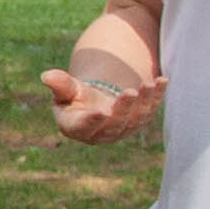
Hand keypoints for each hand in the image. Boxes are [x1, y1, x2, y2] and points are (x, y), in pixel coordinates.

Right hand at [41, 66, 163, 144]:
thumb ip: (60, 84)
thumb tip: (46, 75)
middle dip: (124, 108)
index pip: (84, 127)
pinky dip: (157, 96)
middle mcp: (102, 133)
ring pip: (135, 118)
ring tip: (149, 84)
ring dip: (144, 102)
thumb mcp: (66, 90)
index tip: (101, 112)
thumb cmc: (76, 96)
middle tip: (130, 92)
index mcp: (77, 127)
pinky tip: (162, 80)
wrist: (96, 101)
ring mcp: (123, 128)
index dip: (92, 121)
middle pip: (114, 124)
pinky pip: (150, 109)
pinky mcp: (139, 120)